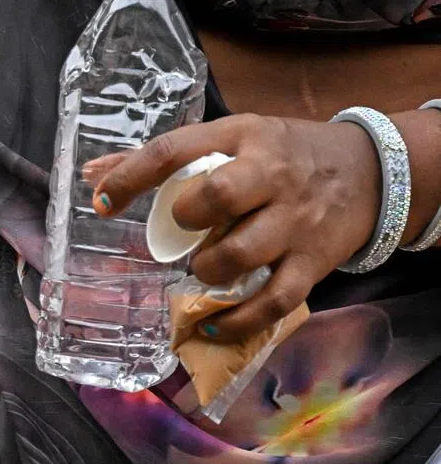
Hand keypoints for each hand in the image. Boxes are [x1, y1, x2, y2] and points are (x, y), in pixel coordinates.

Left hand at [86, 113, 380, 340]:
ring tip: (200, 271)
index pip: (175, 150)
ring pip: (244, 252)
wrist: (372, 171)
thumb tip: (92, 172)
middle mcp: (271, 176)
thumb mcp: (232, 137)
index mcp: (242, 137)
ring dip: (208, 270)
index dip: (131, 177)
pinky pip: (274, 301)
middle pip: (220, 195)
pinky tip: (210, 326)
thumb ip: (164, 158)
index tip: (102, 202)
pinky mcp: (314, 263)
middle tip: (181, 230)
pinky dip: (237, 321)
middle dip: (187, 217)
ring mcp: (295, 222)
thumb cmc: (283, 155)